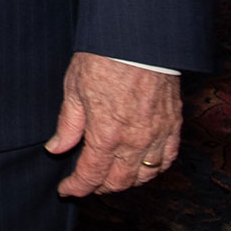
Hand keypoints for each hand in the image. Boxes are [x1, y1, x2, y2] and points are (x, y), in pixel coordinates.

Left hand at [46, 52, 180, 195]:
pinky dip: (154, 169)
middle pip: (119, 181)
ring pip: (145, 175)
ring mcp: (158, 135)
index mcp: (106, 134)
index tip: (67, 190)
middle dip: (100, 187)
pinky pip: (168, 159)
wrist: (137, 40)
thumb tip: (56, 148)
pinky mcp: (174, 125)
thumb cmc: (102, 59)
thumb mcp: (74, 90)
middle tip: (87, 184)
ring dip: (127, 182)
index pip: (91, 174)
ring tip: (111, 177)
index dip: (77, 187)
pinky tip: (143, 167)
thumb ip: (68, 124)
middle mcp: (134, 141)